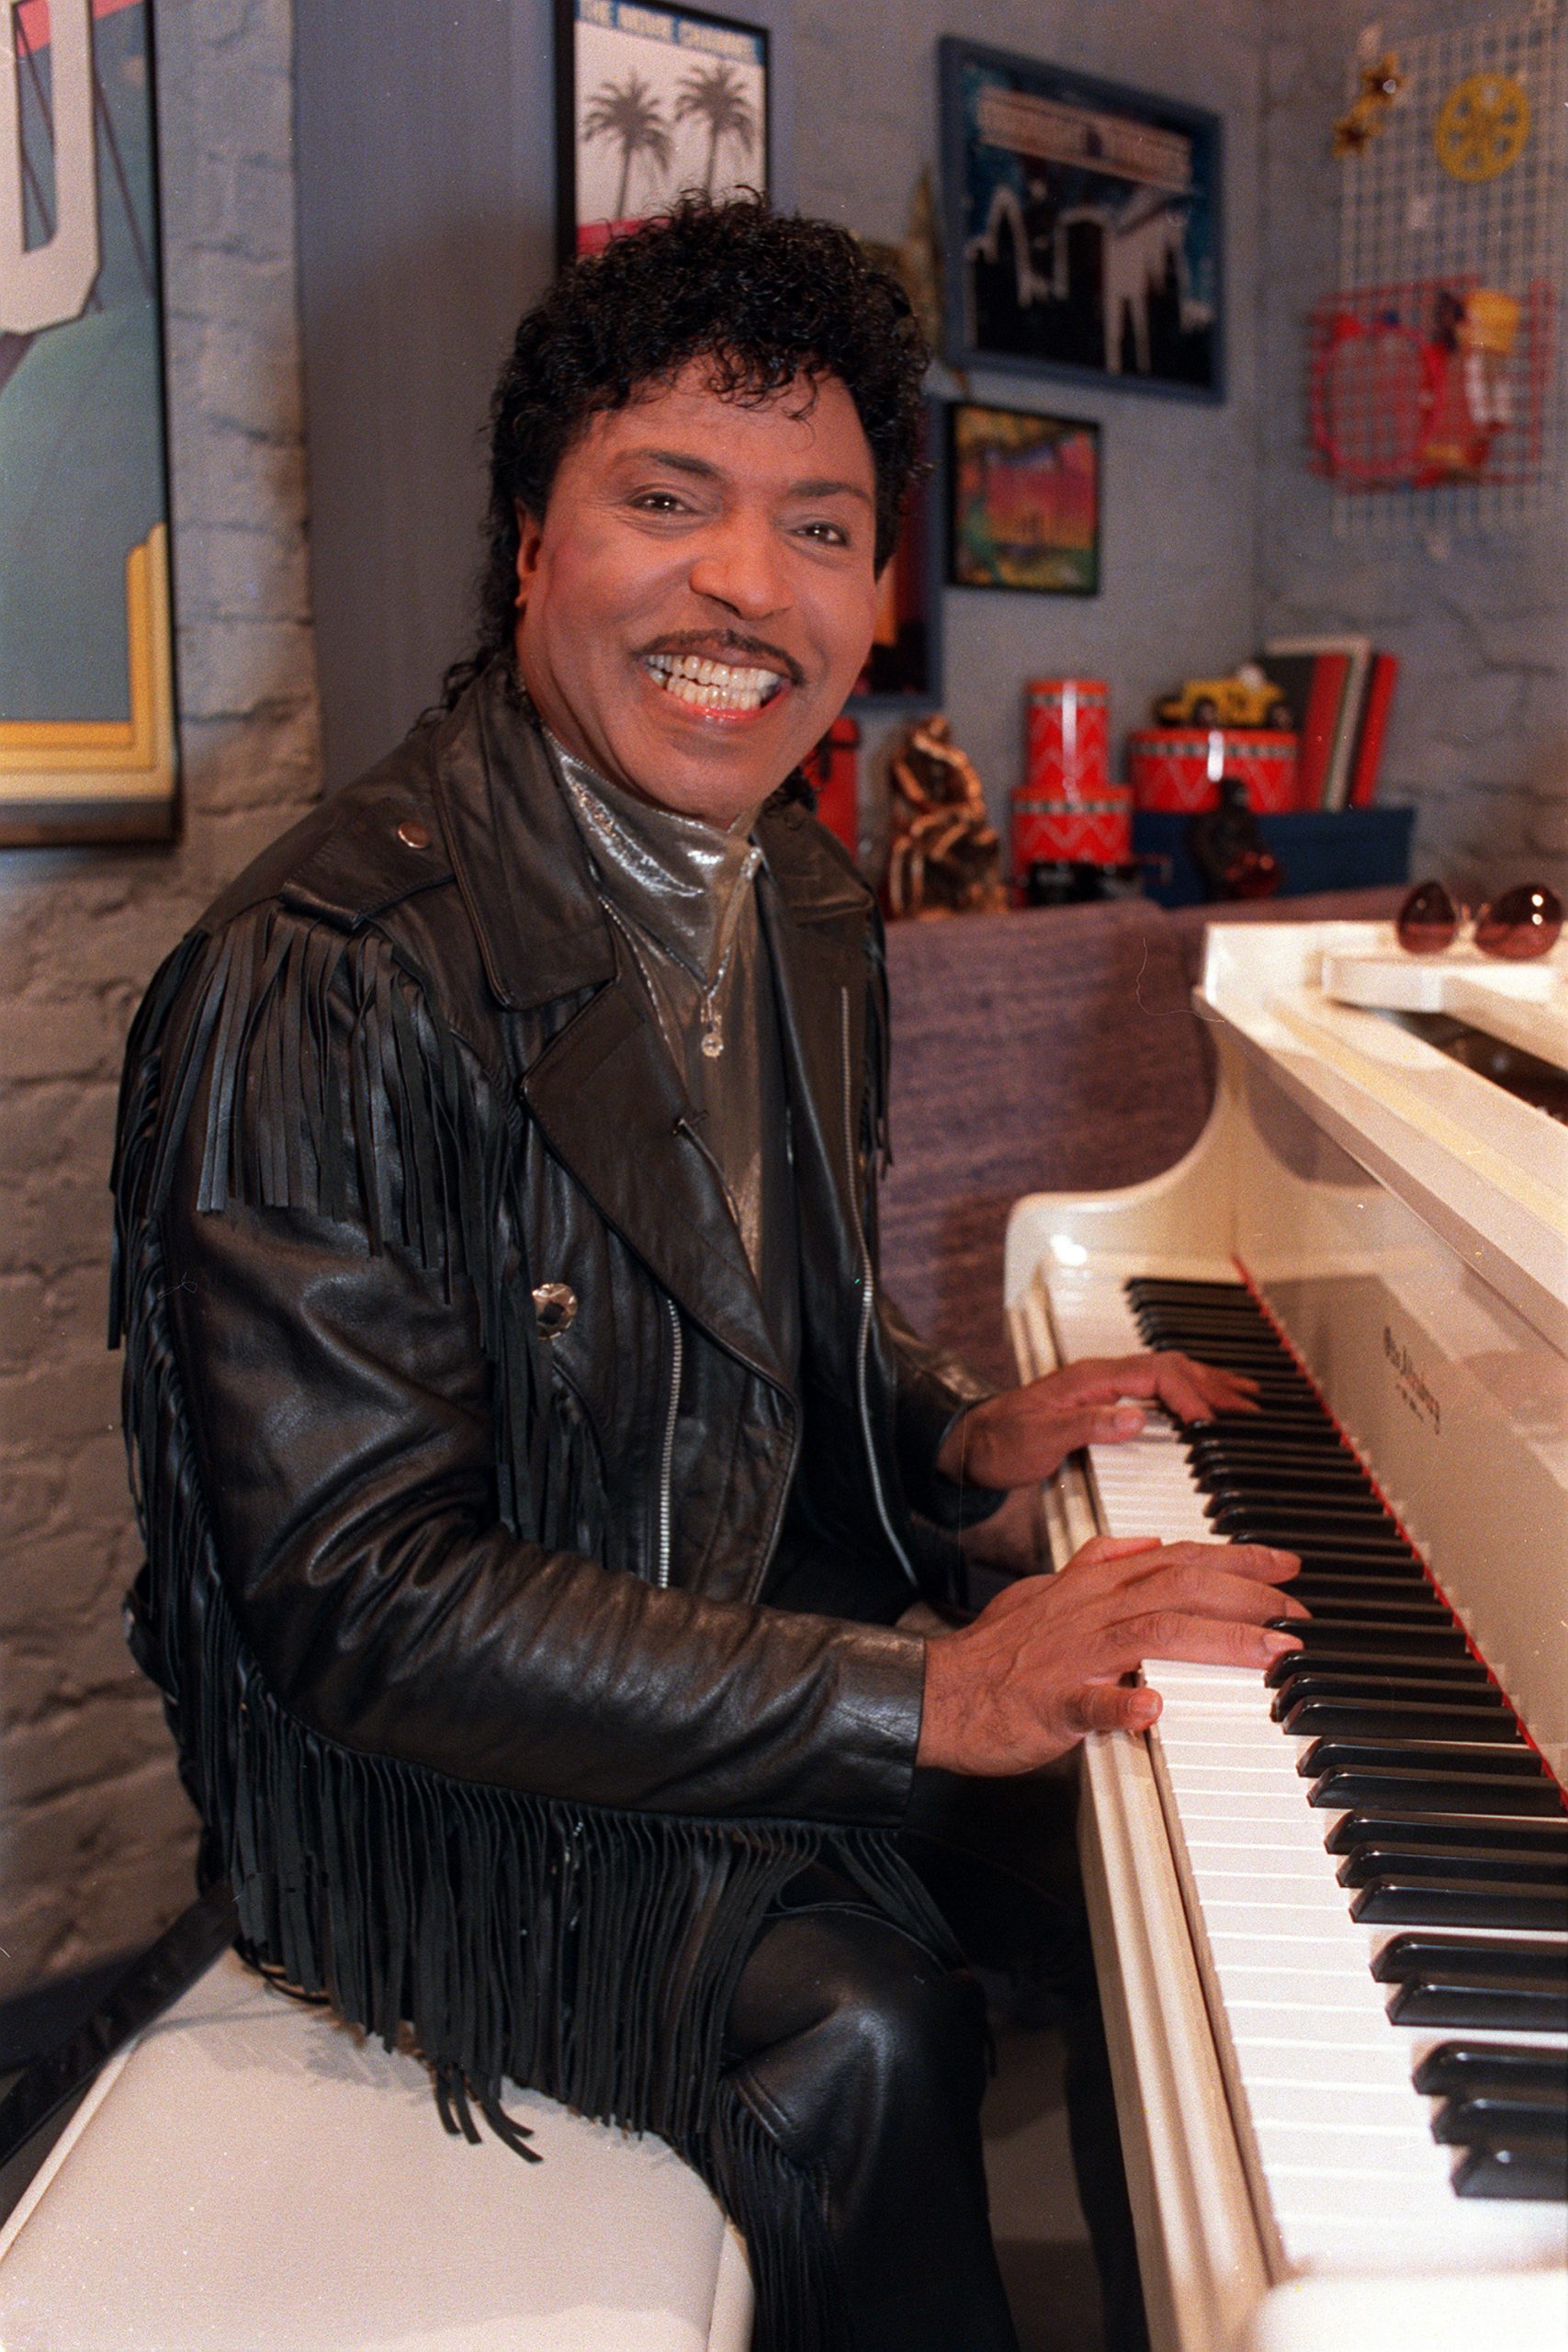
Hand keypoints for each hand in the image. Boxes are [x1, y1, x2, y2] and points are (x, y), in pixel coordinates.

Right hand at [917, 1533, 1303, 1775]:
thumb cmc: (995, 1649)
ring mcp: (1073, 1655)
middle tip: (1297, 1610)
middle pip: (1179, 1588)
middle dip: (1247, 1595)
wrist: (937, 1691)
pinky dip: (1122, 1704)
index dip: (1235, 1560)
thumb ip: (1097, 1562)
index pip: (1176, 1559)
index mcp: (1091, 1586)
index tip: (1285, 1565)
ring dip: (1218, 1641)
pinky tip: (1155, 1710)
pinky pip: (1088, 1701)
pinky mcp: (1051, 1702)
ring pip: (1153, 1635)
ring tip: (1269, 1653)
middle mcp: (1090, 1611)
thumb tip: (1144, 1541)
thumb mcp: (1044, 1588)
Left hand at [935, 1352, 1260, 1490]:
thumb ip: (1088, 1426)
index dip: (1188, 1393)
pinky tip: (1199, 1407)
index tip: (1212, 1420)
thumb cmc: (1000, 1442)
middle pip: (1169, 1367)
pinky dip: (1186, 1393)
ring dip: (1206, 1383)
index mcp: (1092, 1379)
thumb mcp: (1041, 1439)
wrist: (971, 1447)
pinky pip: (1155, 1389)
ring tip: (1242, 1397)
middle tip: (1250, 1403)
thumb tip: (1136, 1418)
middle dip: (1212, 1382)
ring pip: (1166, 1374)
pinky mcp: (1101, 1403)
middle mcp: (1101, 1377)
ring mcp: (1102, 1388)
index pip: (1155, 1374)